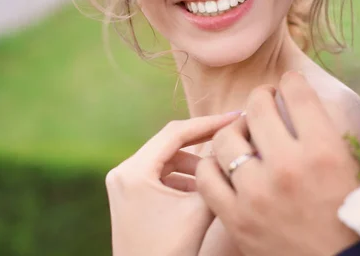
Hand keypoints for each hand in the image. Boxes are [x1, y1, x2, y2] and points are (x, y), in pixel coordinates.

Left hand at [106, 112, 240, 255]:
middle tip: (232, 133)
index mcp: (133, 171)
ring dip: (194, 162)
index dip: (209, 123)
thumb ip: (216, 176)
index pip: (176, 132)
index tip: (235, 116)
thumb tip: (233, 150)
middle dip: (203, 140)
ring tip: (220, 169)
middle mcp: (123, 172)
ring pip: (167, 159)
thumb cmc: (169, 251)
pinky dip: (183, 177)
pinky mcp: (130, 196)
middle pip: (170, 143)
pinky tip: (203, 188)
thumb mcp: (199, 211)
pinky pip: (161, 175)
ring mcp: (124, 184)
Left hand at [196, 72, 359, 255]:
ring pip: (226, 138)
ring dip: (235, 129)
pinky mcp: (235, 218)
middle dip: (262, 97)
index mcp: (325, 151)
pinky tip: (226, 165)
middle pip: (257, 108)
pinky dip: (212, 165)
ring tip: (244, 133)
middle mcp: (288, 167)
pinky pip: (207, 176)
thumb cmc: (359, 219)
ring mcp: (256, 193)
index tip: (289, 85)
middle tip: (266, 102)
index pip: (296, 93)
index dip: (291, 82)